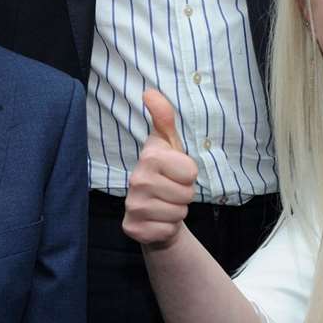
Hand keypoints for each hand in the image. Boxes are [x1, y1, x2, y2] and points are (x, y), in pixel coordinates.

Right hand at [121, 89, 198, 248]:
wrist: (154, 211)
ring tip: (165, 204)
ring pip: (178, 213)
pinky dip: (167, 228)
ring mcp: (132, 205)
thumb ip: (164, 117)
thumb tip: (149, 92)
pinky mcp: (132, 228)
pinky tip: (158, 220)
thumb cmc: (166, 173)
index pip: (190, 171)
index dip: (189, 174)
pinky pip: (167, 230)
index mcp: (149, 156)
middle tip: (171, 191)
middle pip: (187, 193)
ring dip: (176, 211)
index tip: (176, 172)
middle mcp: (136, 179)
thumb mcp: (170, 144)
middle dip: (184, 194)